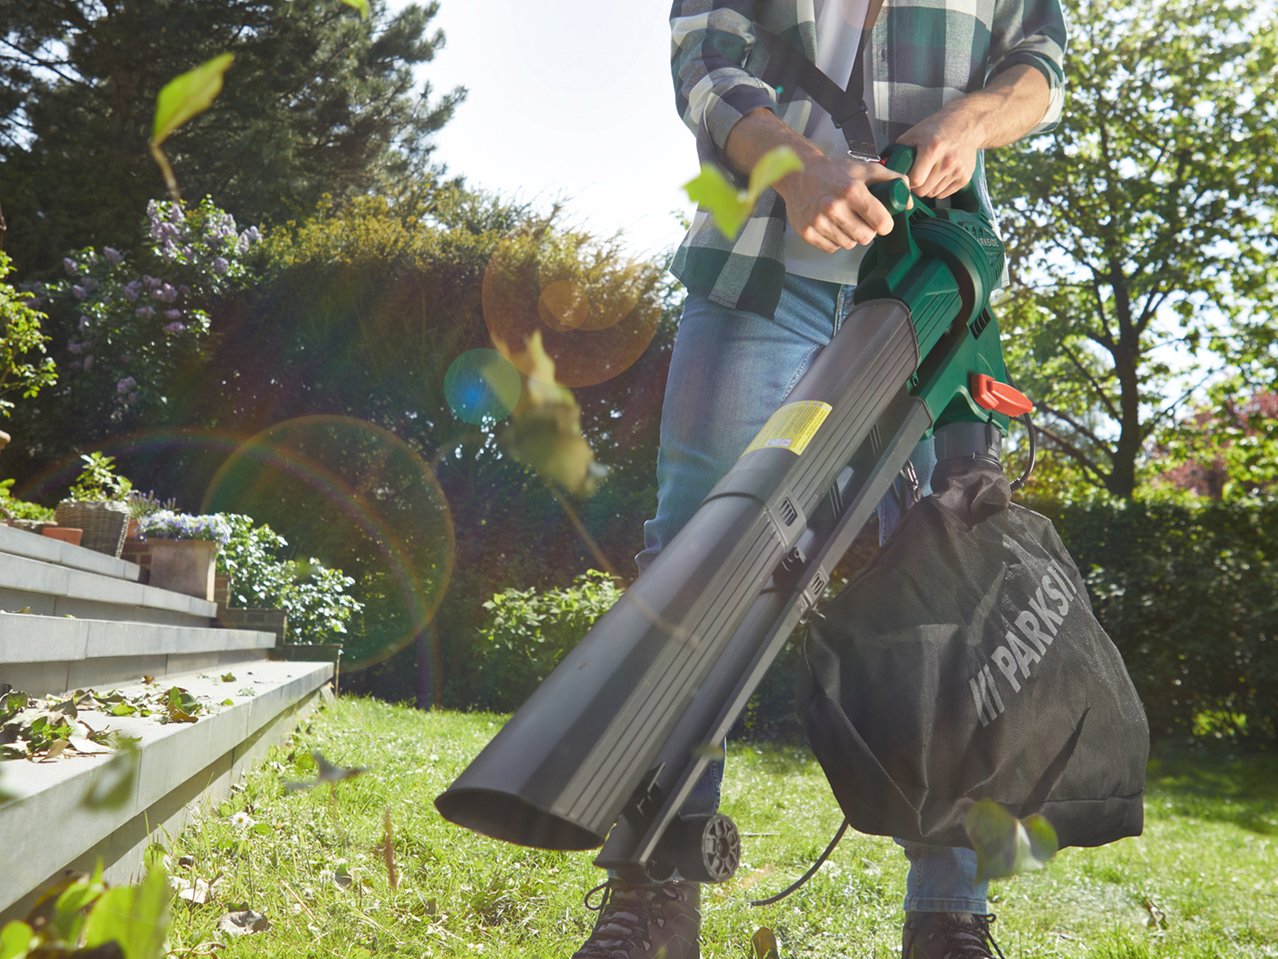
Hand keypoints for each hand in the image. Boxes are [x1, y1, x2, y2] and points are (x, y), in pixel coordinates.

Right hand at [775, 154, 905, 252]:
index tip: (882, 221)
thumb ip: (891, 180)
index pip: (881, 223)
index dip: (885, 224)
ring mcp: (818, 222)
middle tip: (862, 221)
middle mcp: (833, 208)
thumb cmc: (834, 172)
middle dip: (868, 232)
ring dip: (850, 236)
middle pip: (865, 238)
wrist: (799, 174)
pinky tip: (832, 225)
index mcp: (851, 191)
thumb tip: (908, 202)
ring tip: (845, 220)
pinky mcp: (807, 233)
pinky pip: (831, 248)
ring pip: (848, 245)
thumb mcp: (865, 169)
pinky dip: (834, 240)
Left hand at [897, 111, 985, 198]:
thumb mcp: (916, 132)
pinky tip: (938, 175)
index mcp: (933, 148)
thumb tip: (885, 164)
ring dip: (927, 188)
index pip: (915, 180)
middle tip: (916, 176)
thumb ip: (899, 149)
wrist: (967, 124)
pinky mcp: (964, 178)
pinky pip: (944, 193)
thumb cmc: (939, 127)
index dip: (907, 182)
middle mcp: (947, 161)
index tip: (905, 178)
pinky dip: (938, 188)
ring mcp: (957, 170)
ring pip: (933, 194)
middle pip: (923, 190)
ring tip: (928, 173)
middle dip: (915, 186)